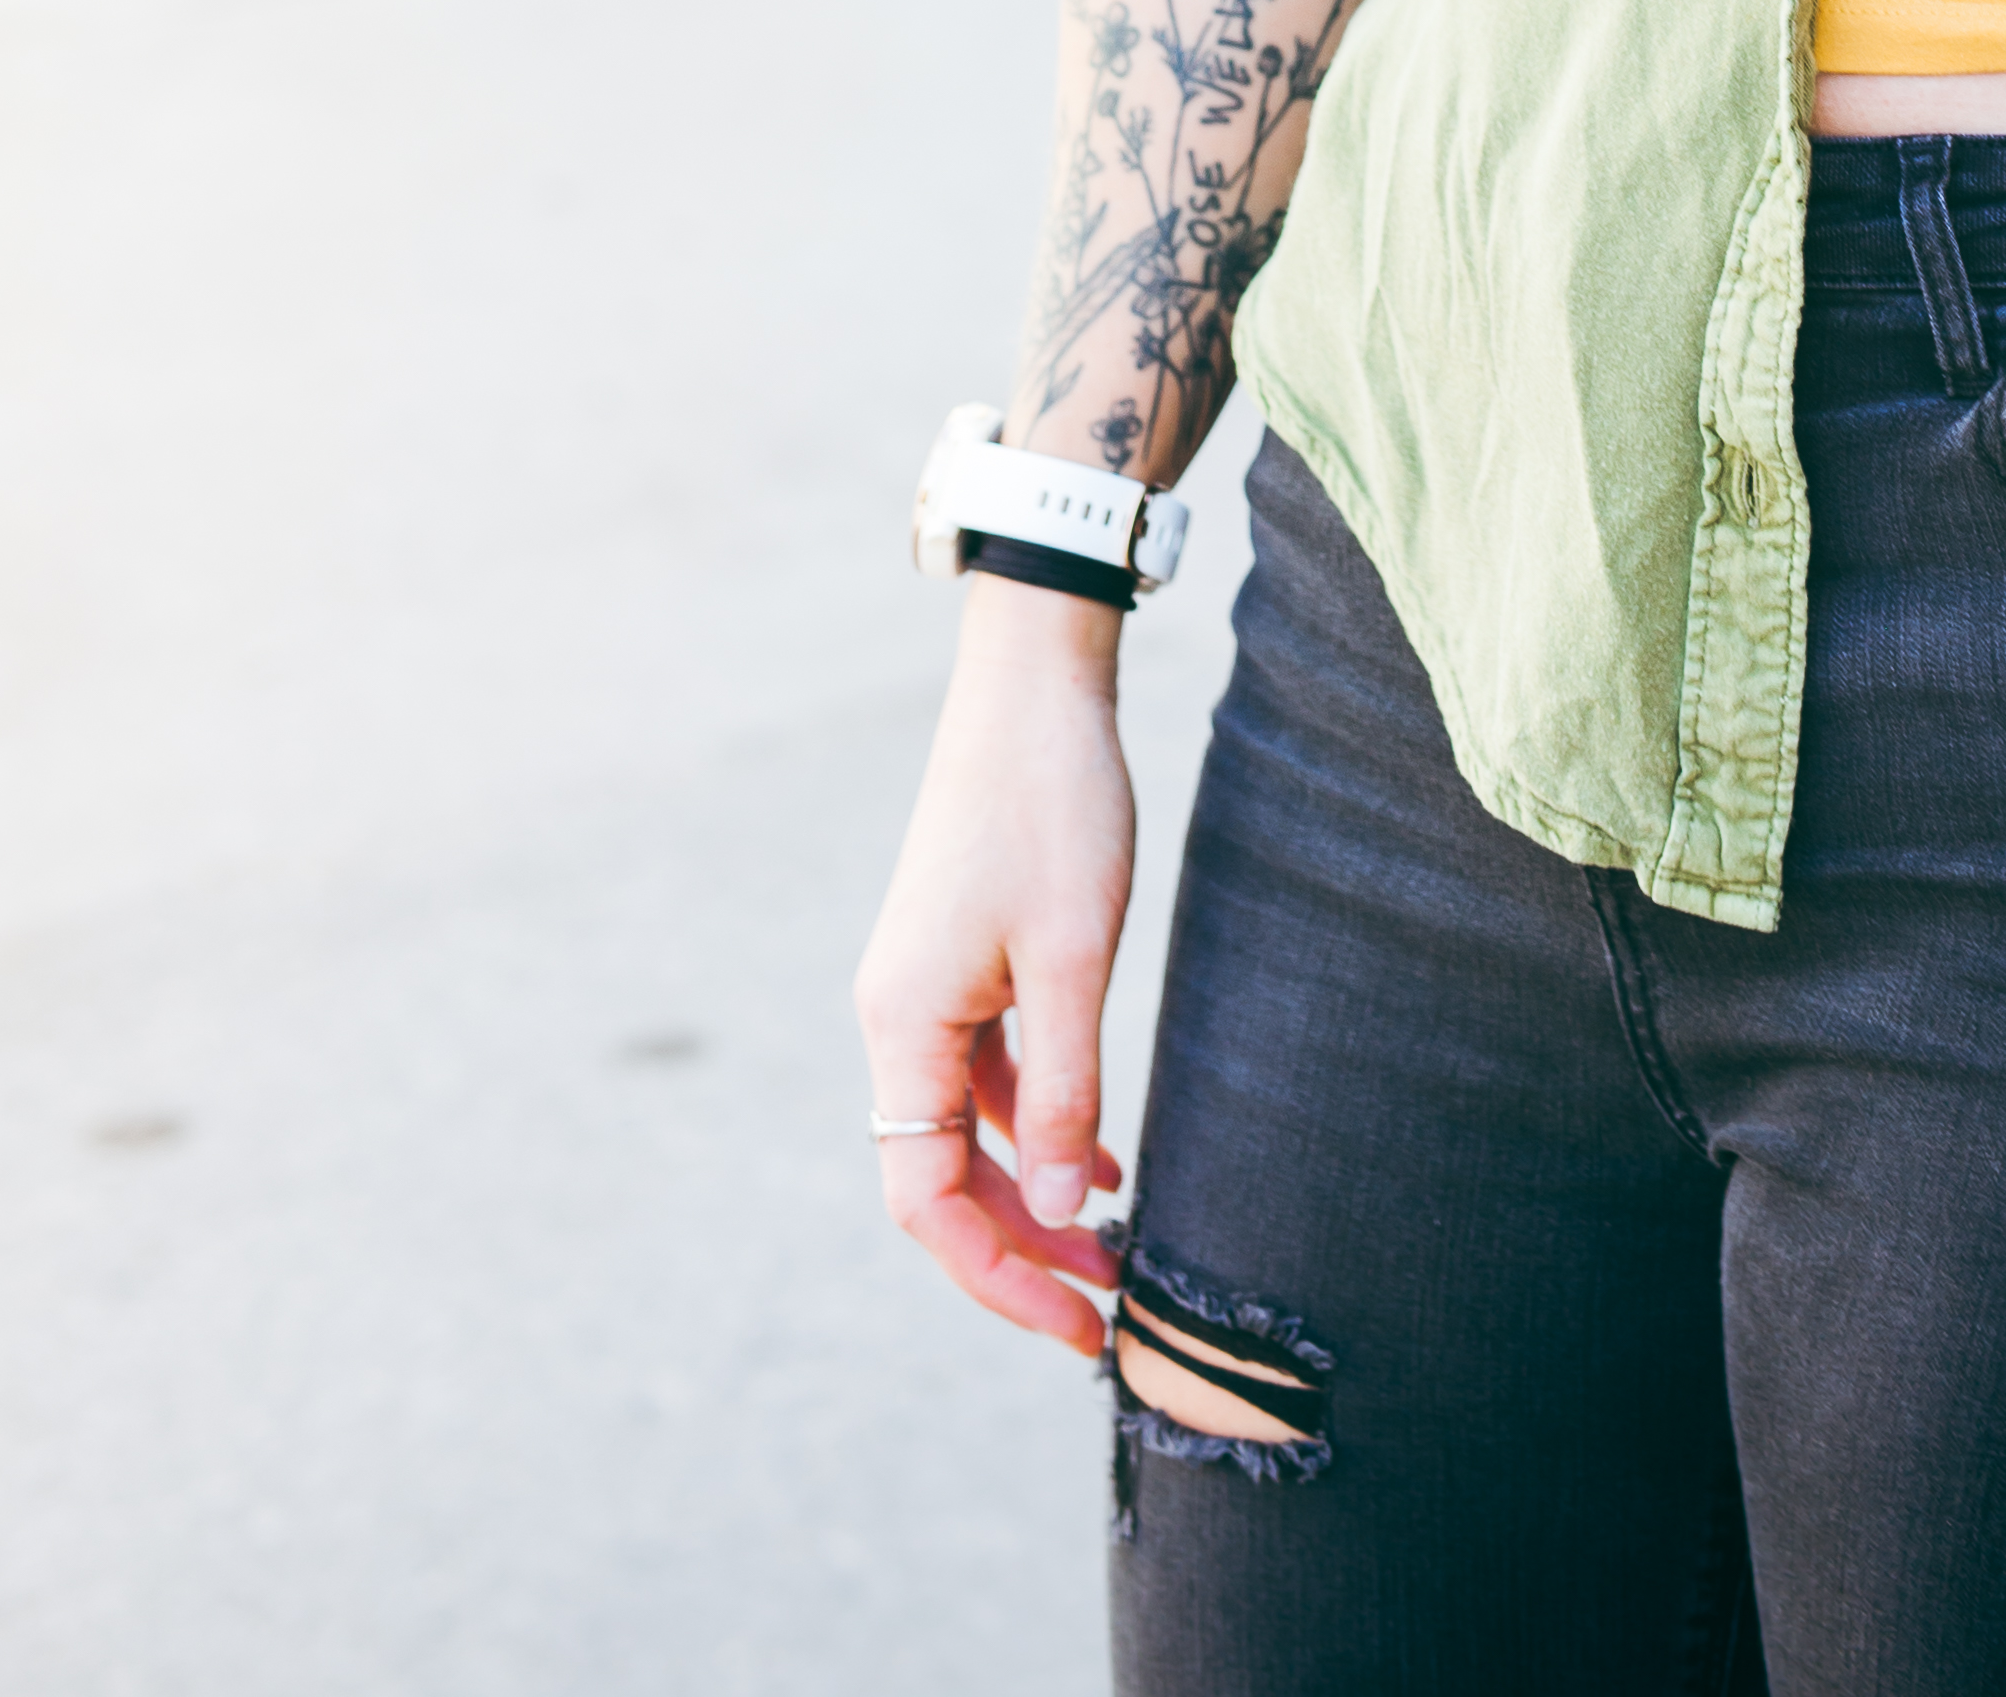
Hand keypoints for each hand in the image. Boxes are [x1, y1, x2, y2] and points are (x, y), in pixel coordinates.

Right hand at [852, 579, 1139, 1354]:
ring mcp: (925, 989)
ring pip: (963, 1130)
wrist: (1034, 685)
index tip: (1073, 1319)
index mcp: (902, 1025)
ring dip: (1029, 1192)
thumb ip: (1063, 1088)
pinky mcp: (960, 961)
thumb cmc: (1053, 807)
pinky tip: (1098, 1154)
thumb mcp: (1075, 957)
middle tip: (1104, 1302)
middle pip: (937, 1177)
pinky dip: (1036, 1121)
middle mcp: (895, 1018)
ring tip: (1109, 1244)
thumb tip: (1055, 1211)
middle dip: (1017, 1248)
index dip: (995, 1274)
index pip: (924, 1201)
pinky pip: (985, 1075)